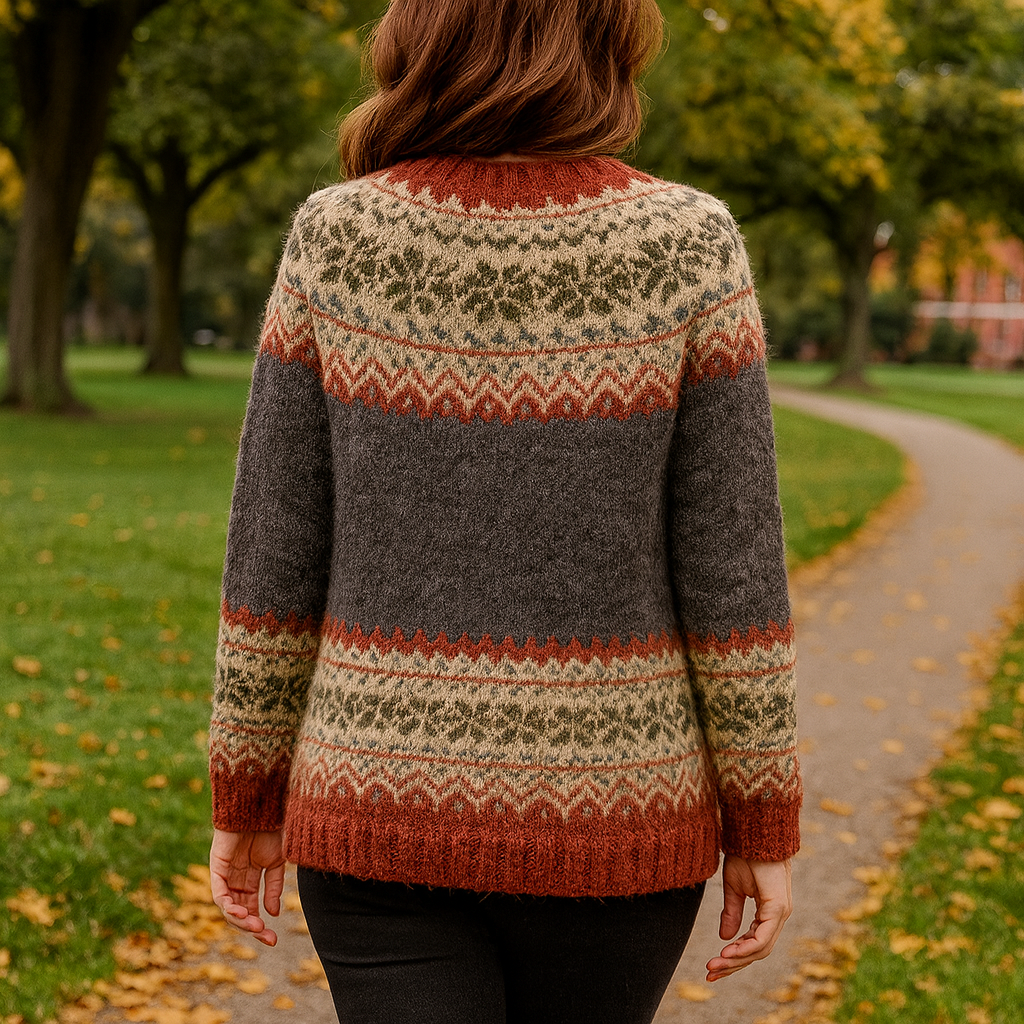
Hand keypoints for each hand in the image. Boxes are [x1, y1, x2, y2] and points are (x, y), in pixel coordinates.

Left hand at [209, 828, 285, 945]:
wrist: (261, 807)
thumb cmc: (271, 829)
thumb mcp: (278, 863)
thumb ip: (274, 887)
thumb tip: (273, 913)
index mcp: (250, 879)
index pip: (251, 909)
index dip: (260, 926)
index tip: (273, 940)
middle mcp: (236, 880)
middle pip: (239, 913)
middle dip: (251, 928)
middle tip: (267, 938)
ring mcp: (225, 875)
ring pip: (228, 907)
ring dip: (240, 920)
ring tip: (255, 925)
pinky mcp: (217, 867)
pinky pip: (219, 892)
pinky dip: (228, 905)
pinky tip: (241, 911)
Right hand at [705, 855, 791, 981]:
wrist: (755, 830)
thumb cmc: (746, 853)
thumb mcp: (734, 886)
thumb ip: (732, 911)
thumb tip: (726, 937)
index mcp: (770, 911)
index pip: (755, 943)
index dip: (735, 956)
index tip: (713, 964)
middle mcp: (779, 915)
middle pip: (758, 951)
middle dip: (733, 964)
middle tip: (710, 973)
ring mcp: (781, 912)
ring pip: (761, 948)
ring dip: (736, 959)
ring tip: (714, 964)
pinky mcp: (778, 907)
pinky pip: (763, 937)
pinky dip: (745, 947)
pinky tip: (727, 951)